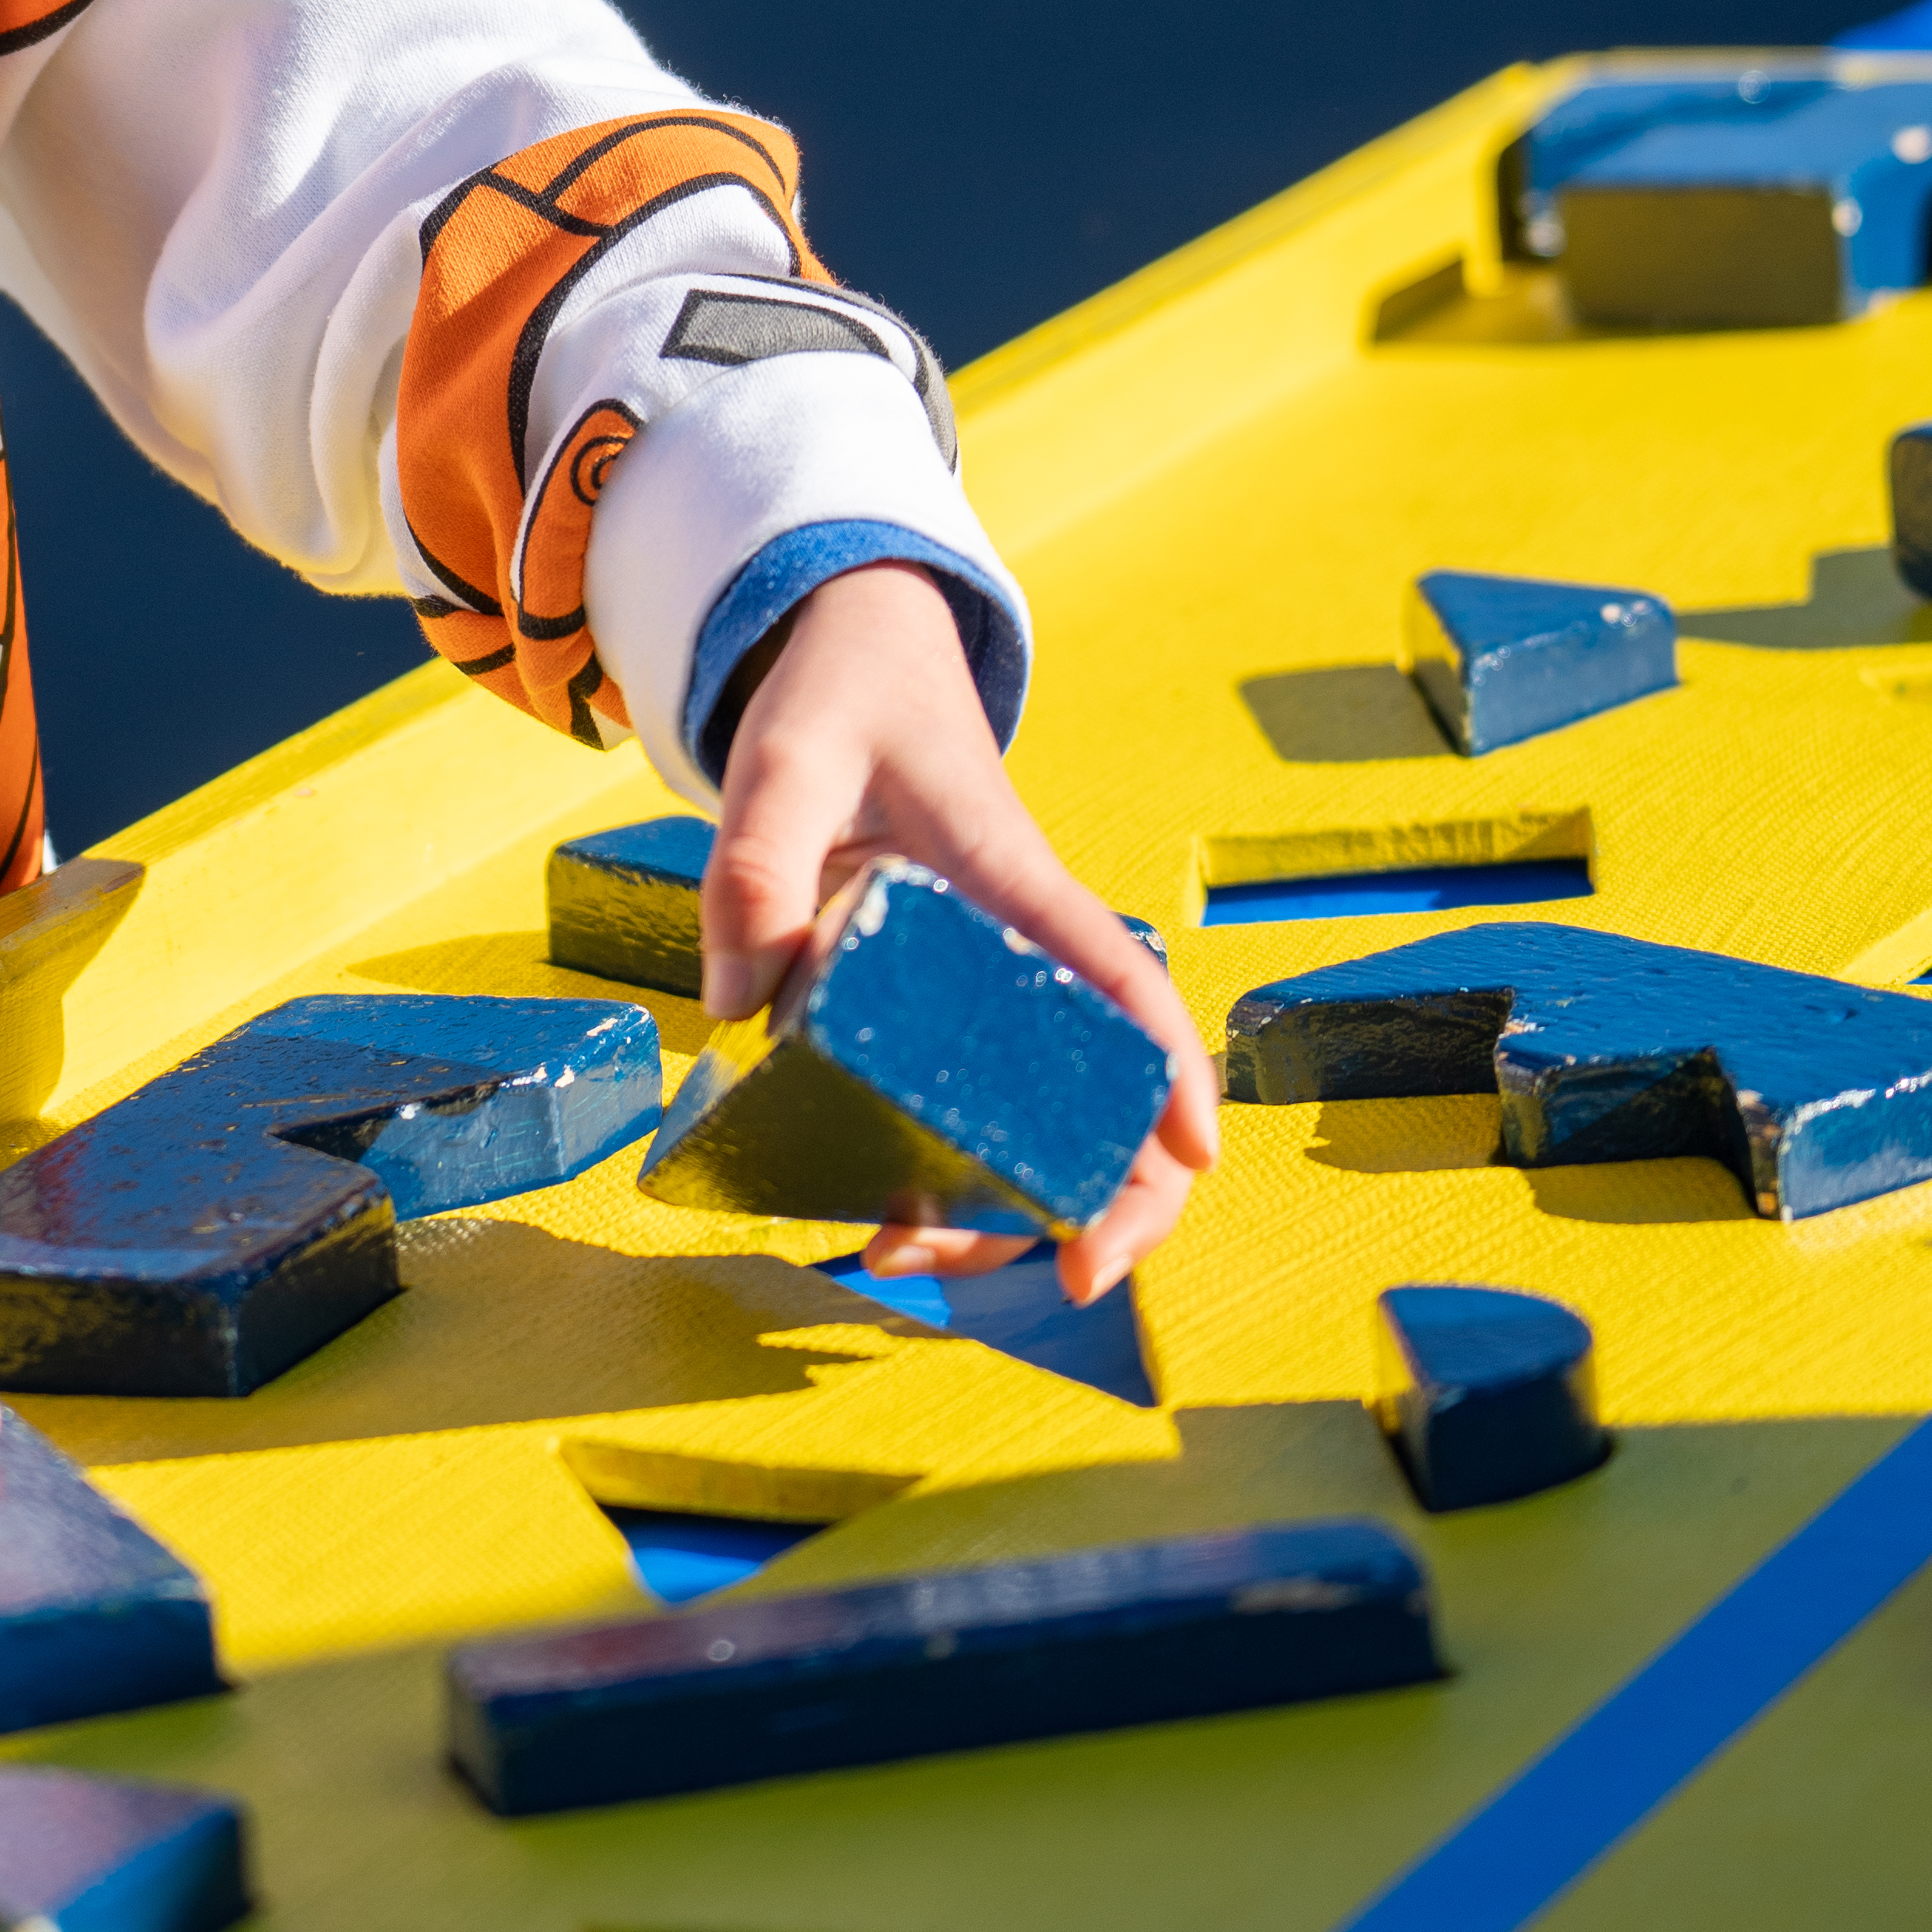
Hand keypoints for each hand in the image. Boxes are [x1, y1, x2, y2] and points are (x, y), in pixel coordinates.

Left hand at [699, 559, 1215, 1303]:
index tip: (1195, 1156)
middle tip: (1073, 1274)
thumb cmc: (844, 702)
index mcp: (1014, 884)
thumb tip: (736, 1008)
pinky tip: (877, 1211)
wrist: (853, 657)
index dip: (1171, 1068)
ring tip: (901, 1248)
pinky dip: (951, 1177)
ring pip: (1043, 1122)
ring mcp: (991, 986)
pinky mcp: (945, 1005)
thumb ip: (755, 863)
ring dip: (1008, 1207)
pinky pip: (975, 1107)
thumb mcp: (785, 758)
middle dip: (1116, 1192)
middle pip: (1118, 1087)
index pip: (1121, 978)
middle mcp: (1022, 949)